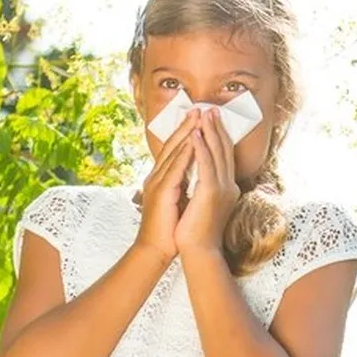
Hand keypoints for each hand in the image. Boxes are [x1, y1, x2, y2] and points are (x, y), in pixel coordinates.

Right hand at [133, 108, 199, 262]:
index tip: (200, 116)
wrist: (155, 250)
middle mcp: (157, 176)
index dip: (187, 131)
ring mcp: (157, 183)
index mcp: (162, 177)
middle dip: (187, 125)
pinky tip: (193, 143)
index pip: (176, 149)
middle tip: (200, 107)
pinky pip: (174, 170)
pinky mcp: (160, 193)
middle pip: (173, 144)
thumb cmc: (168, 228)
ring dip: (186, 133)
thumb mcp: (178, 200)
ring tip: (198, 117)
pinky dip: (184, 155)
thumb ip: (184, 184)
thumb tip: (197, 173)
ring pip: (173, 152)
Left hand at [175, 107, 239, 256]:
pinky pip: (207, 164)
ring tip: (204, 113)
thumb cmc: (198, 232)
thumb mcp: (205, 205)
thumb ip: (206, 189)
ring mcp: (222, 188)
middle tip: (211, 108)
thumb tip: (201, 179)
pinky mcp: (212, 192)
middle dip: (217, 128)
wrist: (199, 251)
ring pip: (217, 153)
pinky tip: (196, 133)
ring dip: (210, 131)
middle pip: (224, 150)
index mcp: (227, 188)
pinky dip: (202, 147)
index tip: (212, 121)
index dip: (220, 137)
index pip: (225, 157)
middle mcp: (229, 185)